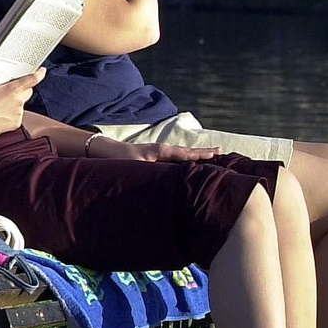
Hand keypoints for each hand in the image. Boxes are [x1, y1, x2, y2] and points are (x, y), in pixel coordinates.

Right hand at [0, 69, 43, 133]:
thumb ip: (2, 85)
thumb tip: (5, 84)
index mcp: (13, 88)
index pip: (31, 79)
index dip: (39, 74)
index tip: (42, 71)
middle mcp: (19, 100)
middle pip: (28, 92)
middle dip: (22, 92)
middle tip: (10, 93)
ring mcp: (19, 112)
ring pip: (21, 106)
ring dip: (14, 106)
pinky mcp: (17, 122)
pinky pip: (17, 116)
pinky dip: (11, 116)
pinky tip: (0, 117)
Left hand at [91, 136, 218, 162]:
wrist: (105, 150)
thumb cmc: (119, 159)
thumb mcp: (135, 165)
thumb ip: (150, 171)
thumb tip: (165, 177)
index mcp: (161, 151)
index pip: (185, 154)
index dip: (200, 155)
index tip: (216, 155)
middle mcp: (163, 150)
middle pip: (188, 151)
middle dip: (204, 152)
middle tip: (222, 151)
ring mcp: (160, 152)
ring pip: (183, 154)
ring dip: (197, 154)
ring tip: (213, 154)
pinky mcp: (156, 156)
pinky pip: (176, 157)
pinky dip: (187, 158)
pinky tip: (192, 161)